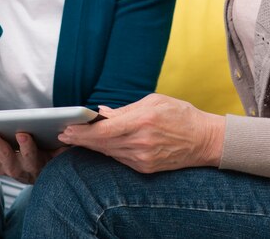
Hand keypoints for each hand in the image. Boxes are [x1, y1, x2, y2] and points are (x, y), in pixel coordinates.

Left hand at [0, 131, 66, 183]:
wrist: (46, 171)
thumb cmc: (57, 152)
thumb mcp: (66, 148)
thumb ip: (70, 139)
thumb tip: (71, 128)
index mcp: (39, 165)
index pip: (32, 157)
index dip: (27, 147)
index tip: (22, 133)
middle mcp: (20, 171)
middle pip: (6, 159)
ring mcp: (6, 169)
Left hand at [58, 94, 225, 172]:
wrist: (205, 140)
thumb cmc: (180, 114)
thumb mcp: (154, 101)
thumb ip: (125, 109)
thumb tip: (101, 112)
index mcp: (143, 121)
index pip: (104, 129)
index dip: (83, 131)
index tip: (67, 128)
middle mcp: (141, 142)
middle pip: (102, 143)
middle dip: (81, 139)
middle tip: (64, 135)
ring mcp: (143, 158)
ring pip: (109, 152)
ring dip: (92, 146)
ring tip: (76, 139)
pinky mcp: (146, 168)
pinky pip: (120, 159)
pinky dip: (108, 151)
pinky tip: (99, 145)